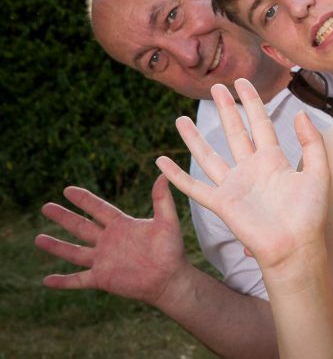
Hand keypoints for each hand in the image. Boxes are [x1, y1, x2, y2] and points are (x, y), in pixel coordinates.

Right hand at [35, 176, 188, 306]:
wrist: (170, 279)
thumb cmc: (171, 250)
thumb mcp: (167, 221)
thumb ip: (162, 199)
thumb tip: (163, 174)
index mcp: (121, 226)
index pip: (98, 209)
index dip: (84, 200)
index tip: (67, 189)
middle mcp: (109, 241)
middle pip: (80, 226)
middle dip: (63, 217)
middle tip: (45, 207)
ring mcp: (103, 260)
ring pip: (74, 252)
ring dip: (56, 246)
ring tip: (37, 239)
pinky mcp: (102, 279)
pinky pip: (77, 280)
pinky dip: (62, 281)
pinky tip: (46, 280)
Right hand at [156, 80, 328, 276]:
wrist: (296, 247)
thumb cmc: (310, 214)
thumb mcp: (318, 172)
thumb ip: (311, 142)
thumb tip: (298, 113)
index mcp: (274, 160)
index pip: (260, 123)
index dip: (251, 102)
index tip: (241, 81)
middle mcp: (251, 169)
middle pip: (234, 132)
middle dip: (226, 108)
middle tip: (216, 86)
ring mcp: (234, 185)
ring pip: (209, 155)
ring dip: (195, 138)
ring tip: (180, 119)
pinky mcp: (221, 203)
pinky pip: (194, 186)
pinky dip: (176, 175)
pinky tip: (161, 162)